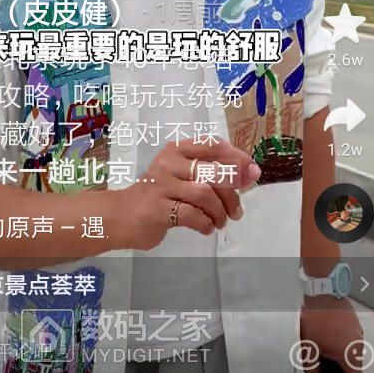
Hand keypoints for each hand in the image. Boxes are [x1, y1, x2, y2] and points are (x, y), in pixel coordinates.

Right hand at [121, 138, 261, 250]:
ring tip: (220, 222)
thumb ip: (210, 172)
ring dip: (220, 212)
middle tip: (238, 210)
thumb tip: (248, 174)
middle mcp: (168, 162)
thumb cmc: (158, 194)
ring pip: (205, 194)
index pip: (213, 145)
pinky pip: (192, 215)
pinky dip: (206, 223)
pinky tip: (207, 227)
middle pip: (212, 171)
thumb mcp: (181, 175)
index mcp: (176, 150)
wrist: (121, 215)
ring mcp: (161, 185)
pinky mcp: (158, 208)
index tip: (252, 172)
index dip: (237, 157)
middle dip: (233, 191)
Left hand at [300, 295, 365, 372]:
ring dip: (337, 355)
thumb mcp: (309, 347)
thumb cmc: (318, 316)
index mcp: (350, 356)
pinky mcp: (354, 324)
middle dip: (337, 371)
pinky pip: (349, 339)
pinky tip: (325, 336)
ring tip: (321, 348)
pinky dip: (339, 342)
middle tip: (323, 369)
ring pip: (349, 353)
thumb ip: (312, 367)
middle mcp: (358, 346)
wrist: (322, 292)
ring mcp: (357, 333)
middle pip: (352, 369)